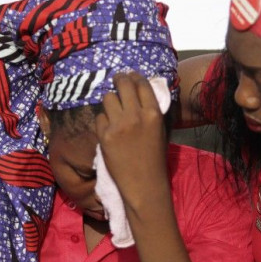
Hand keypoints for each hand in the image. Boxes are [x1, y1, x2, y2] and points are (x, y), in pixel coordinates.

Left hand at [94, 72, 170, 210]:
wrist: (144, 185)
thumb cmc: (155, 159)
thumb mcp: (160, 131)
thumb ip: (151, 111)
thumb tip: (140, 91)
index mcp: (153, 113)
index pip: (141, 83)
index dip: (134, 77)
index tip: (130, 77)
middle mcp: (136, 115)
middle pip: (123, 84)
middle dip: (119, 80)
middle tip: (117, 81)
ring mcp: (119, 125)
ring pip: (108, 98)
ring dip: (110, 102)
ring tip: (114, 110)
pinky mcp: (105, 136)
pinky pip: (100, 117)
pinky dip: (103, 121)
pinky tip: (109, 130)